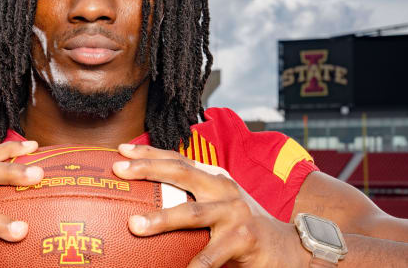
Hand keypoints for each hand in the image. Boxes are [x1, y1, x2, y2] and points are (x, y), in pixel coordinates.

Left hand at [113, 144, 305, 267]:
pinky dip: (191, 265)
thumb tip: (145, 202)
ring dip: (161, 218)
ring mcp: (235, 212)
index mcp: (214, 178)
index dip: (149, 152)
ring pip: (192, 212)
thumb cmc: (241, 226)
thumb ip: (189, 198)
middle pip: (181, 172)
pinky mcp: (244, 238)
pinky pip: (210, 255)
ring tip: (135, 225)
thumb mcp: (217, 205)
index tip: (120, 150)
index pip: (177, 158)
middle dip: (148, 169)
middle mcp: (223, 188)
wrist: (287, 248)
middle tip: (120, 171)